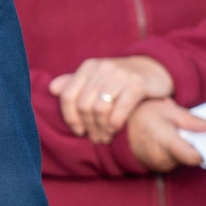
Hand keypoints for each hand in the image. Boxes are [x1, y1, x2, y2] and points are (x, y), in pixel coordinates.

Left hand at [47, 55, 173, 142]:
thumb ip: (74, 83)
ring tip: (105, 137)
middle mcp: (102, 68)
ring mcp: (120, 75)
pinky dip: (114, 124)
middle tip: (95, 138)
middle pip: (83, 105)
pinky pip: (119, 110)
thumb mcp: (96, 78)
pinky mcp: (137, 84)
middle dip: (88, 127)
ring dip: (101, 128)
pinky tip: (115, 130)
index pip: (68, 96)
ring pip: (100, 109)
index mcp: (88, 67)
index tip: (78, 131)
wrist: (154, 70)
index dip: (70, 117)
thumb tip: (52, 89)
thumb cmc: (119, 79)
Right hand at [124, 98, 205, 172]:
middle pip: (192, 158)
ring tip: (177, 135)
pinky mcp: (157, 168)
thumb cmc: (146, 115)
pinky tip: (171, 142)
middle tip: (190, 132)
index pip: (194, 157)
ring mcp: (158, 165)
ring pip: (184, 161)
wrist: (121, 126)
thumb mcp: (171, 111)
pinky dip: (177, 154)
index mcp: (166, 141)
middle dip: (195, 146)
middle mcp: (162, 157)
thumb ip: (196, 121)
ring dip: (186, 149)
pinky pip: (175, 162)